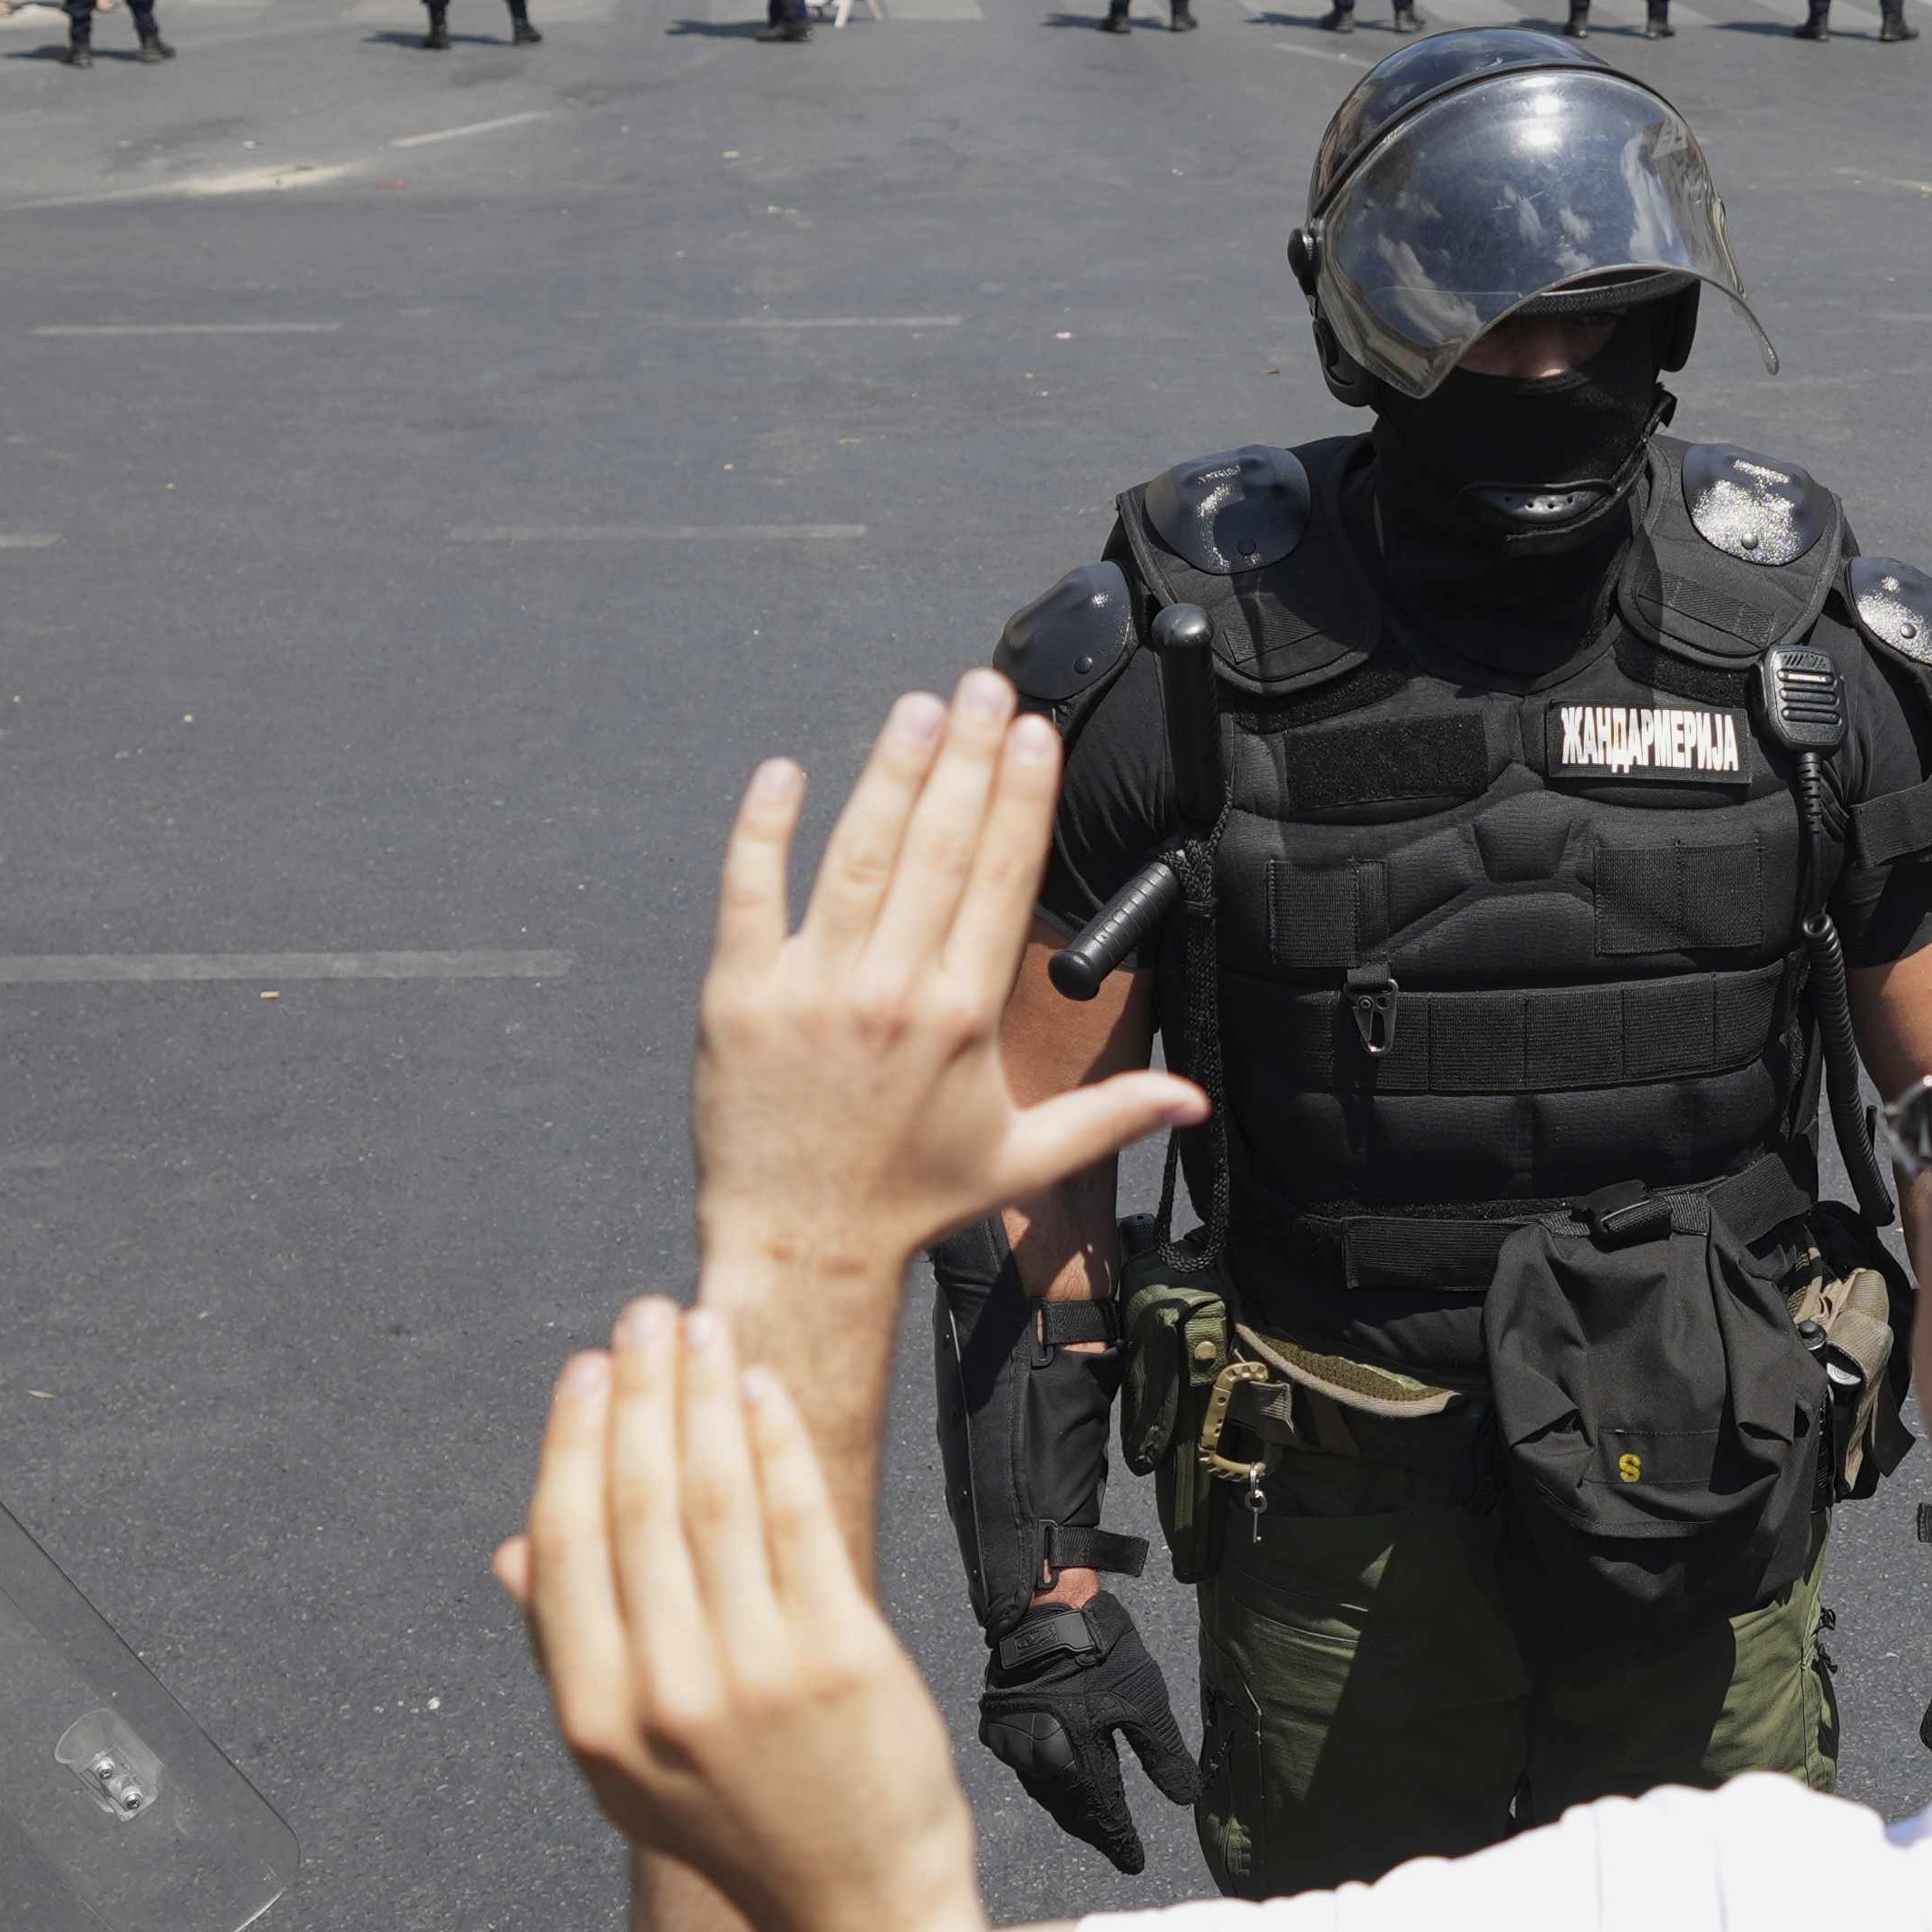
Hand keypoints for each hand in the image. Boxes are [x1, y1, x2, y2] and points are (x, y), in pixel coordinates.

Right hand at [505, 1301, 970, 1931]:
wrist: (856, 1908)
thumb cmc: (741, 1822)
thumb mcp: (626, 1763)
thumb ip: (571, 1652)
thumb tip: (510, 1552)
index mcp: (595, 1719)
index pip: (568, 1543)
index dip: (574, 1443)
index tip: (585, 1369)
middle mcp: (665, 1695)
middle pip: (641, 1503)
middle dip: (641, 1391)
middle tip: (645, 1316)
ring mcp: (754, 1676)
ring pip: (716, 1497)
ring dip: (705, 1394)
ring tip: (701, 1328)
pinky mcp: (838, 1658)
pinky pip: (798, 1522)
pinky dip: (775, 1443)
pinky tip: (761, 1390)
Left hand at [692, 675, 1201, 1297]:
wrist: (801, 1244)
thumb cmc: (908, 1201)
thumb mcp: (1020, 1160)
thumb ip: (1109, 1116)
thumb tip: (1190, 1100)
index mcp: (964, 1020)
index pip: (1001, 882)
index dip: (1021, 800)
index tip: (1035, 735)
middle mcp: (894, 994)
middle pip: (938, 849)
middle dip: (967, 758)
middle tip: (984, 687)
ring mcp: (813, 990)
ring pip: (857, 857)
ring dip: (890, 774)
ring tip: (918, 709)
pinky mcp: (741, 997)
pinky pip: (749, 894)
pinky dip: (765, 831)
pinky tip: (786, 774)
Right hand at [976, 1592, 1198, 1870]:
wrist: (1046, 1613)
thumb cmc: (1103, 1655)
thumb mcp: (1145, 1704)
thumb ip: (1164, 1757)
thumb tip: (1187, 1799)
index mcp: (1076, 1761)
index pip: (1103, 1816)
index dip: (1120, 1840)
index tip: (1135, 1861)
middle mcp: (1038, 1763)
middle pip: (1071, 1812)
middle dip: (1097, 1830)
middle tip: (1116, 1845)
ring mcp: (1013, 1747)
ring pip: (1047, 1794)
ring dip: (1072, 1809)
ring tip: (1094, 1820)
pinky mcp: (999, 1729)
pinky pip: (1028, 1771)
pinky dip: (1050, 1783)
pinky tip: (1062, 1784)